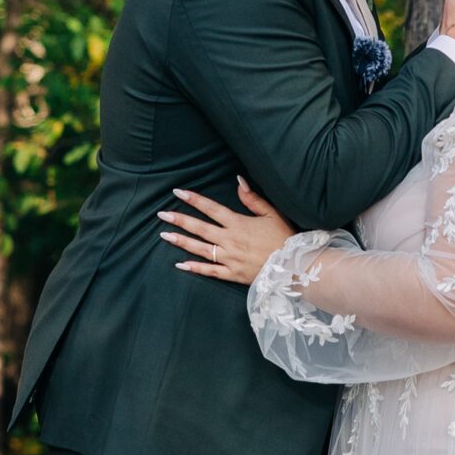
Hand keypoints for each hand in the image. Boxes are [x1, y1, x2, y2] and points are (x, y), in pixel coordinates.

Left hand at [158, 177, 294, 285]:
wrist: (293, 267)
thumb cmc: (284, 238)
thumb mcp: (272, 214)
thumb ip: (253, 198)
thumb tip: (239, 180)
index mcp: (238, 224)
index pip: (211, 208)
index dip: (194, 199)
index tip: (178, 192)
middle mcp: (229, 240)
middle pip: (200, 228)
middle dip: (180, 220)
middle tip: (161, 214)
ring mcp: (228, 258)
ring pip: (200, 249)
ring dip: (181, 241)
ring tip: (164, 235)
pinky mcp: (231, 274)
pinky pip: (209, 271)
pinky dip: (194, 268)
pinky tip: (180, 264)